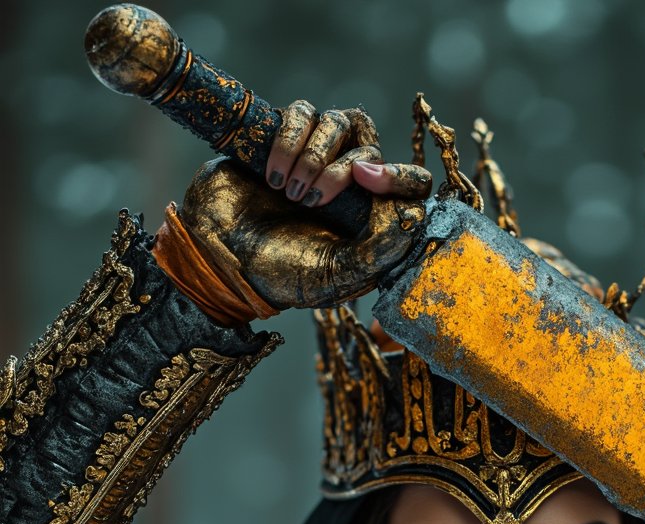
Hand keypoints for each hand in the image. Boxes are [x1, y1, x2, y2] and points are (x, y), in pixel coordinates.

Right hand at [178, 102, 431, 308]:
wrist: (219, 253)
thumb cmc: (279, 273)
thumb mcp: (334, 277)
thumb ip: (377, 253)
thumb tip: (413, 218)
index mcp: (371, 219)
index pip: (412, 185)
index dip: (400, 177)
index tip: (368, 181)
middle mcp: (352, 183)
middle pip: (373, 146)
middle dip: (343, 169)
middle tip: (312, 200)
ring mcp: (320, 154)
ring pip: (341, 122)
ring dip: (314, 157)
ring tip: (289, 193)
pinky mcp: (288, 134)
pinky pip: (304, 113)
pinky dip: (290, 140)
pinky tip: (273, 175)